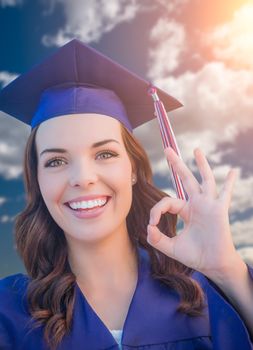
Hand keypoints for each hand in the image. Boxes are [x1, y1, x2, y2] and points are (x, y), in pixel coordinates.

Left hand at [147, 146, 240, 279]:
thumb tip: (147, 228)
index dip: (156, 210)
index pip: (167, 202)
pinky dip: (230, 183)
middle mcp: (197, 204)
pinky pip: (225, 194)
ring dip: (201, 165)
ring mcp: (209, 205)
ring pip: (204, 180)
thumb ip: (157, 239)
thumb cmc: (195, 256)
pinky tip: (233, 171)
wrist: (212, 265)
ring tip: (196, 150)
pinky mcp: (219, 210)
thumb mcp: (171, 248)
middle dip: (176, 164)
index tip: (152, 224)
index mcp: (186, 211)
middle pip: (185, 179)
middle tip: (167, 150)